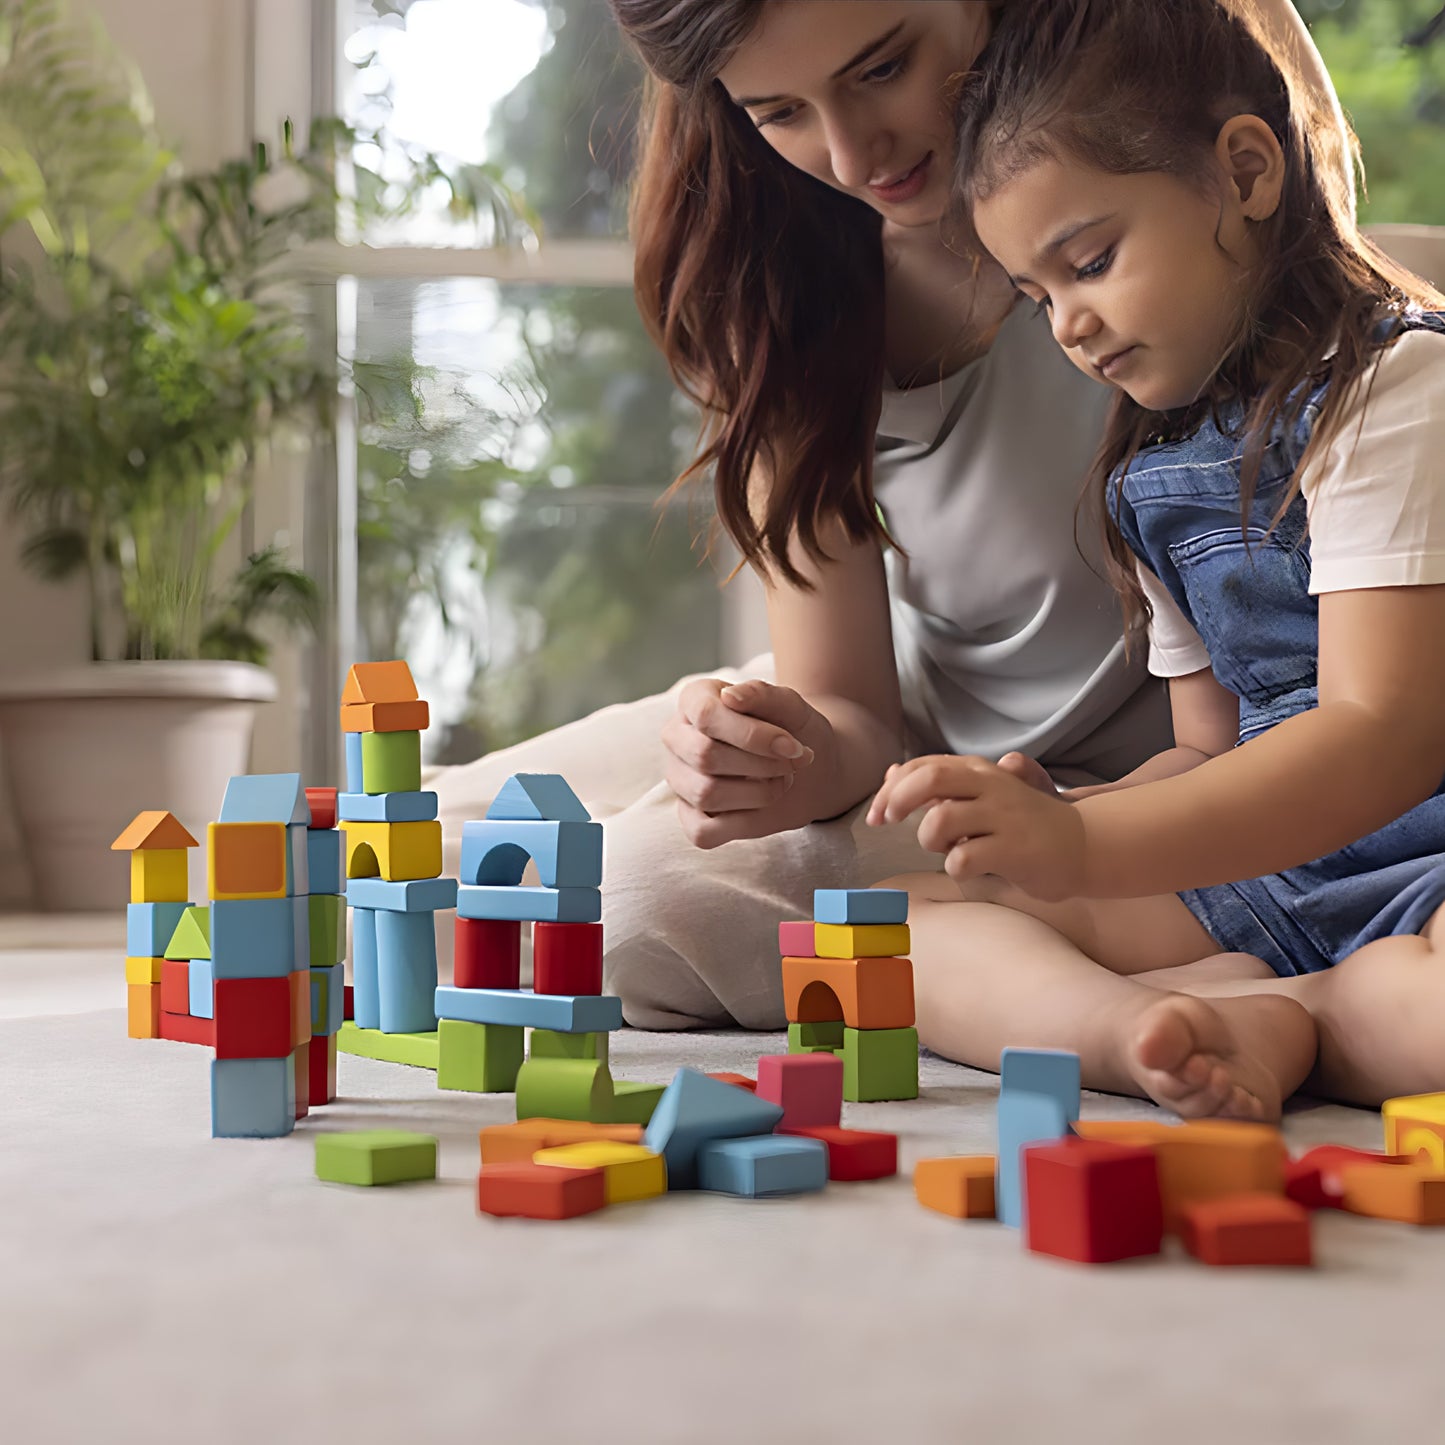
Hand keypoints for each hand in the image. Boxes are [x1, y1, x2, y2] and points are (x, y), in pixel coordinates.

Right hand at [661, 678, 827, 847]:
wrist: (812, 767)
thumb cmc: (794, 730)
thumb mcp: (791, 706)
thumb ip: (762, 694)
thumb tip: (730, 698)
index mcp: (696, 699)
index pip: (707, 716)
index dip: (753, 735)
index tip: (793, 746)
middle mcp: (678, 737)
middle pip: (705, 755)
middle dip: (761, 765)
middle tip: (794, 763)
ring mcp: (680, 778)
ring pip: (705, 794)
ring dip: (758, 793)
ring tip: (780, 781)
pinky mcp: (690, 815)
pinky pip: (702, 832)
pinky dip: (742, 823)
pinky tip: (760, 805)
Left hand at [866, 753, 1087, 900]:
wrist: (1086, 845)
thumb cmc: (1025, 823)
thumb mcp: (984, 795)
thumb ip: (941, 784)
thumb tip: (892, 773)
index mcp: (980, 771)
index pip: (922, 766)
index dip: (891, 789)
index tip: (877, 815)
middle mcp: (991, 786)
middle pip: (929, 779)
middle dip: (897, 801)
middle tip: (888, 822)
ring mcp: (1004, 817)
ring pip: (940, 821)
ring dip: (931, 840)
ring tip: (950, 848)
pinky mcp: (1015, 850)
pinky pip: (963, 859)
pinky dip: (956, 868)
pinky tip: (972, 867)